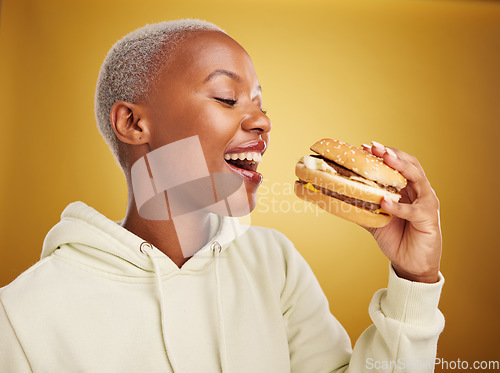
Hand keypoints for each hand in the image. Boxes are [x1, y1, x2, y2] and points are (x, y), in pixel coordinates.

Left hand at [361, 141, 441, 282]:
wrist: (411, 265)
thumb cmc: (397, 239)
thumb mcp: (375, 220)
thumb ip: (362, 207)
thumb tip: (338, 198)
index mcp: (409, 189)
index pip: (399, 165)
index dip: (384, 154)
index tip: (365, 146)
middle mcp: (420, 192)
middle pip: (411, 165)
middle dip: (393, 154)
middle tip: (374, 147)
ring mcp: (427, 204)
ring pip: (417, 179)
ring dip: (400, 168)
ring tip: (385, 160)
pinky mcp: (428, 219)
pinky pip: (412, 210)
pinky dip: (398, 205)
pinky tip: (384, 201)